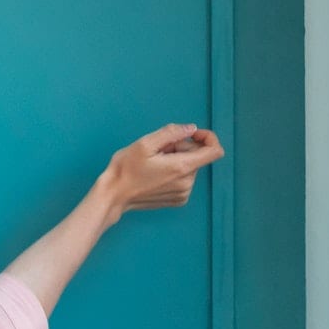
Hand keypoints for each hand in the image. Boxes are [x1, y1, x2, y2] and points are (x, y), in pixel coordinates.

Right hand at [101, 123, 226, 217]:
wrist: (113, 196)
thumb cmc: (125, 170)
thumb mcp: (144, 143)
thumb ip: (171, 132)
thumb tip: (191, 128)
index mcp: (182, 167)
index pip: (215, 151)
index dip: (208, 137)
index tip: (192, 134)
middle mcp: (187, 183)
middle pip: (198, 157)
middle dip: (182, 148)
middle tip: (159, 150)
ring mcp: (183, 193)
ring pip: (190, 167)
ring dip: (176, 160)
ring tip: (154, 164)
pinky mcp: (178, 200)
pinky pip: (184, 179)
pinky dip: (174, 173)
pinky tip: (156, 175)